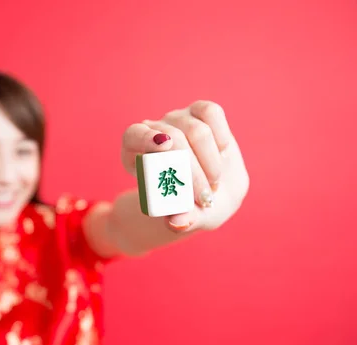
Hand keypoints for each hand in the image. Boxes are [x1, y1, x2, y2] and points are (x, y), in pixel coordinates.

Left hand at [122, 100, 249, 231]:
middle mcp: (154, 131)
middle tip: (204, 197)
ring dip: (210, 161)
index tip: (163, 148)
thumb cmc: (185, 207)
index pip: (134, 136)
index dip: (145, 138)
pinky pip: (211, 112)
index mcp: (134, 151)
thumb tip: (178, 221)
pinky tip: (222, 154)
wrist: (205, 196)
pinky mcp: (200, 113)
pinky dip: (220, 135)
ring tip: (213, 184)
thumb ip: (181, 220)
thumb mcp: (183, 218)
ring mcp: (177, 120)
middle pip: (173, 138)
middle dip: (192, 170)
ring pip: (196, 130)